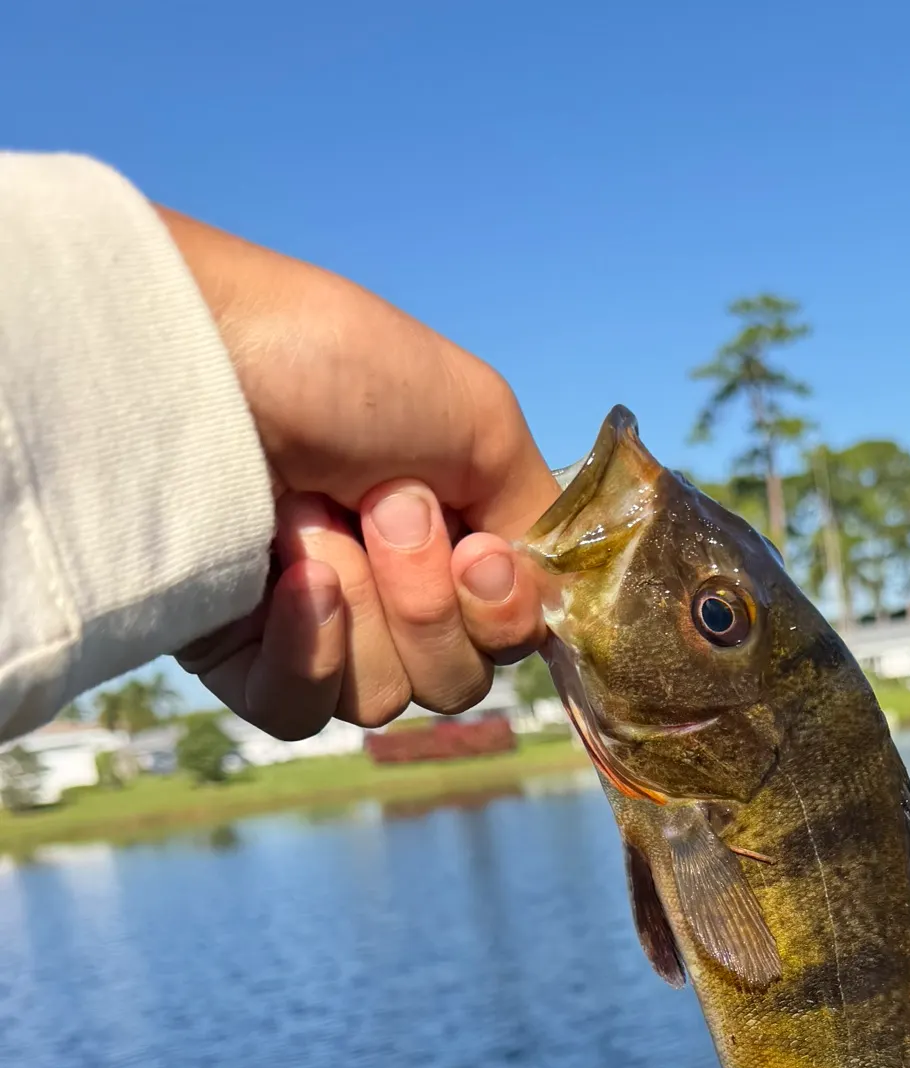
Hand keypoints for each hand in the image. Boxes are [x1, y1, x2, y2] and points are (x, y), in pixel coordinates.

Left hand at [163, 208, 557, 738]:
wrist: (199, 354)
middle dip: (428, 598)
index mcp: (451, 539)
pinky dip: (310, 650)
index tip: (478, 551)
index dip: (504, 612)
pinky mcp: (242, 656)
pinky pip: (303, 712)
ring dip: (365, 603)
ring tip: (309, 518)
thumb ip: (540, 518)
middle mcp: (391, 590)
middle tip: (383, 504)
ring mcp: (316, 627)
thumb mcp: (482, 420)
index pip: (511, 636)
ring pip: (386, 699)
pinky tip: (290, 581)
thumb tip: (552, 600)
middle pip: (457, 680)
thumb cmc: (338, 366)